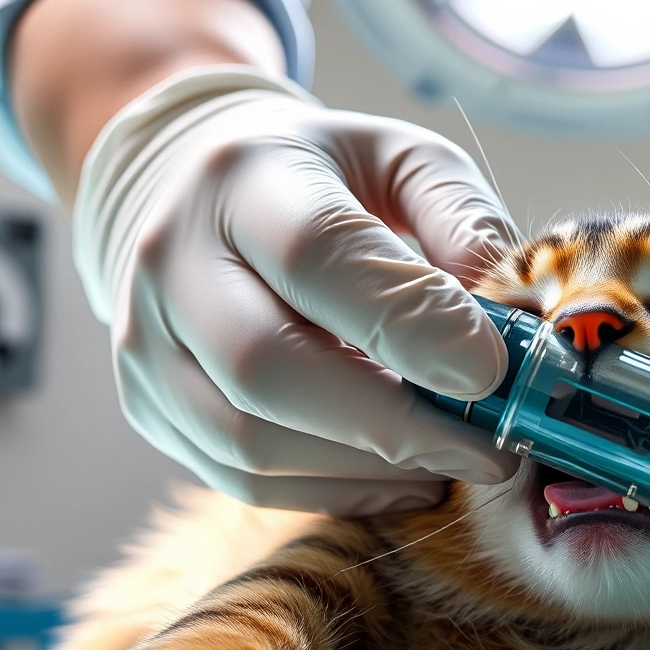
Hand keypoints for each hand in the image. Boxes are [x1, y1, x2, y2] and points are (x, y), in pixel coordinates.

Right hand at [75, 69, 520, 514]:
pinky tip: (406, 478)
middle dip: (392, 423)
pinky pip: (242, 480)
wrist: (191, 188)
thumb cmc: (322, 176)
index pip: (316, 255)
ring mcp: (145, 343)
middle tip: (489, 447)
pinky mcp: (150, 407)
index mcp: (242, 176)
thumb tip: (504, 316)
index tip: (493, 371)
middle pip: (265, 366)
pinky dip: (337, 491)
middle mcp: (172, 260)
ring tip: (454, 458)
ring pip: (249, 441)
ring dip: (370, 468)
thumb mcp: (401, 157)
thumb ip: (461, 216)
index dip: (409, 323)